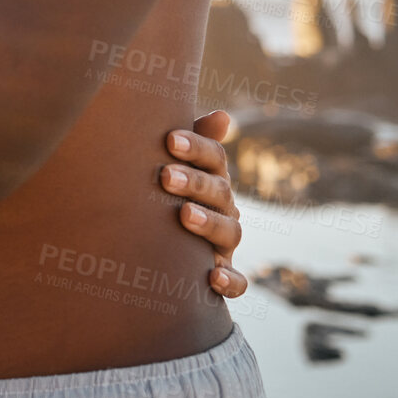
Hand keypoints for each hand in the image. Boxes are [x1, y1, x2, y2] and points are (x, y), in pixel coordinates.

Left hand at [161, 110, 246, 298]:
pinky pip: (236, 281)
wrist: (161, 246)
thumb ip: (190, 140)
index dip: (196, 147)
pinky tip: (212, 277)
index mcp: (211, 178)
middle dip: (194, 183)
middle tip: (165, 176)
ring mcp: (224, 242)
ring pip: (229, 231)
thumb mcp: (171, 165)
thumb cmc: (164, 194)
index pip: (213, 158)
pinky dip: (230, 281)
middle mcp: (223, 208)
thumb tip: (223, 115)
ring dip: (209, 223)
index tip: (170, 139)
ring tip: (184, 215)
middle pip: (219, 192)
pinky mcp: (223, 273)